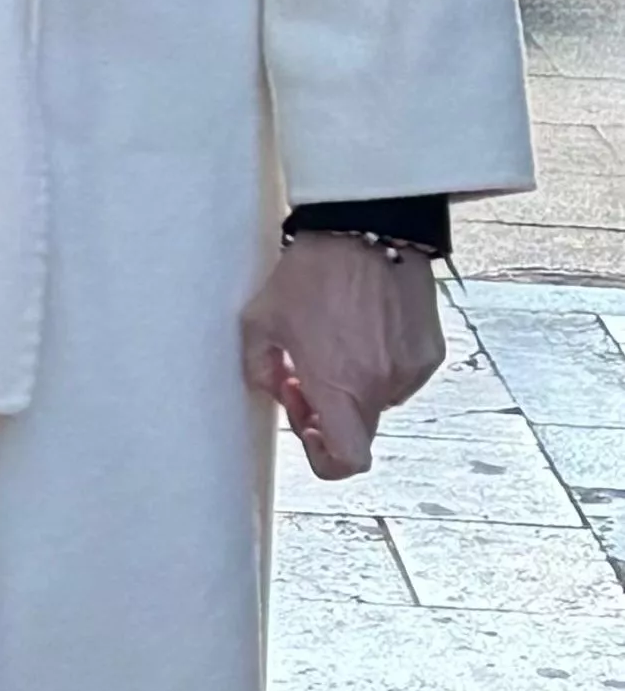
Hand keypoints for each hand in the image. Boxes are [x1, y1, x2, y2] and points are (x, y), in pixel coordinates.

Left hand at [244, 233, 445, 479]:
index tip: (308, 429)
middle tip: (305, 373)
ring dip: (355, 386)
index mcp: (340, 386)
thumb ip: (259, 369)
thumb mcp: (259, 321)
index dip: (325, 459)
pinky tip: (362, 327)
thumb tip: (277, 392)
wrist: (368, 230)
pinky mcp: (431, 352)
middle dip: (330, 413)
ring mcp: (412, 370)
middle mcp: (383, 386)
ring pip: (379, 401)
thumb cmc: (310, 274)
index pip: (349, 460)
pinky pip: (400, 376)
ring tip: (335, 340)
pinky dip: (379, 365)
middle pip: (360, 429)